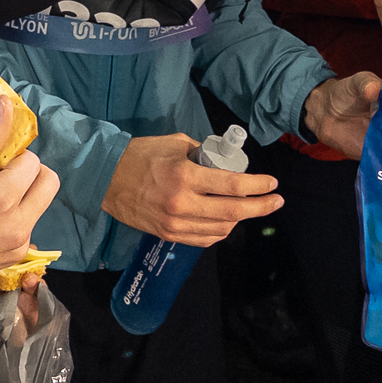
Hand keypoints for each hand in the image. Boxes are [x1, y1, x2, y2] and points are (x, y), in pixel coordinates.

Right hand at [0, 97, 59, 298]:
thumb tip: (6, 104)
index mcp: (2, 199)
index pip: (33, 162)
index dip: (14, 156)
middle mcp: (19, 224)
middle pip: (49, 183)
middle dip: (31, 172)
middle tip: (1, 175)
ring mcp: (19, 245)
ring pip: (40, 205)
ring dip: (24, 195)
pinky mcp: (14, 258)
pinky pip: (29, 226)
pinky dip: (16, 216)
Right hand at [102, 132, 280, 246]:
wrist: (106, 178)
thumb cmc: (140, 155)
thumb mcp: (174, 144)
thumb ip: (202, 153)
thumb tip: (225, 162)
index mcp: (184, 175)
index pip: (232, 185)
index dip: (257, 186)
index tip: (272, 183)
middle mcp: (182, 203)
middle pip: (232, 212)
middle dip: (260, 207)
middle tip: (276, 201)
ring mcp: (174, 223)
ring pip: (220, 229)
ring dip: (241, 220)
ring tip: (251, 209)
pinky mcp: (167, 234)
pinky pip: (203, 239)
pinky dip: (220, 232)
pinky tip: (228, 222)